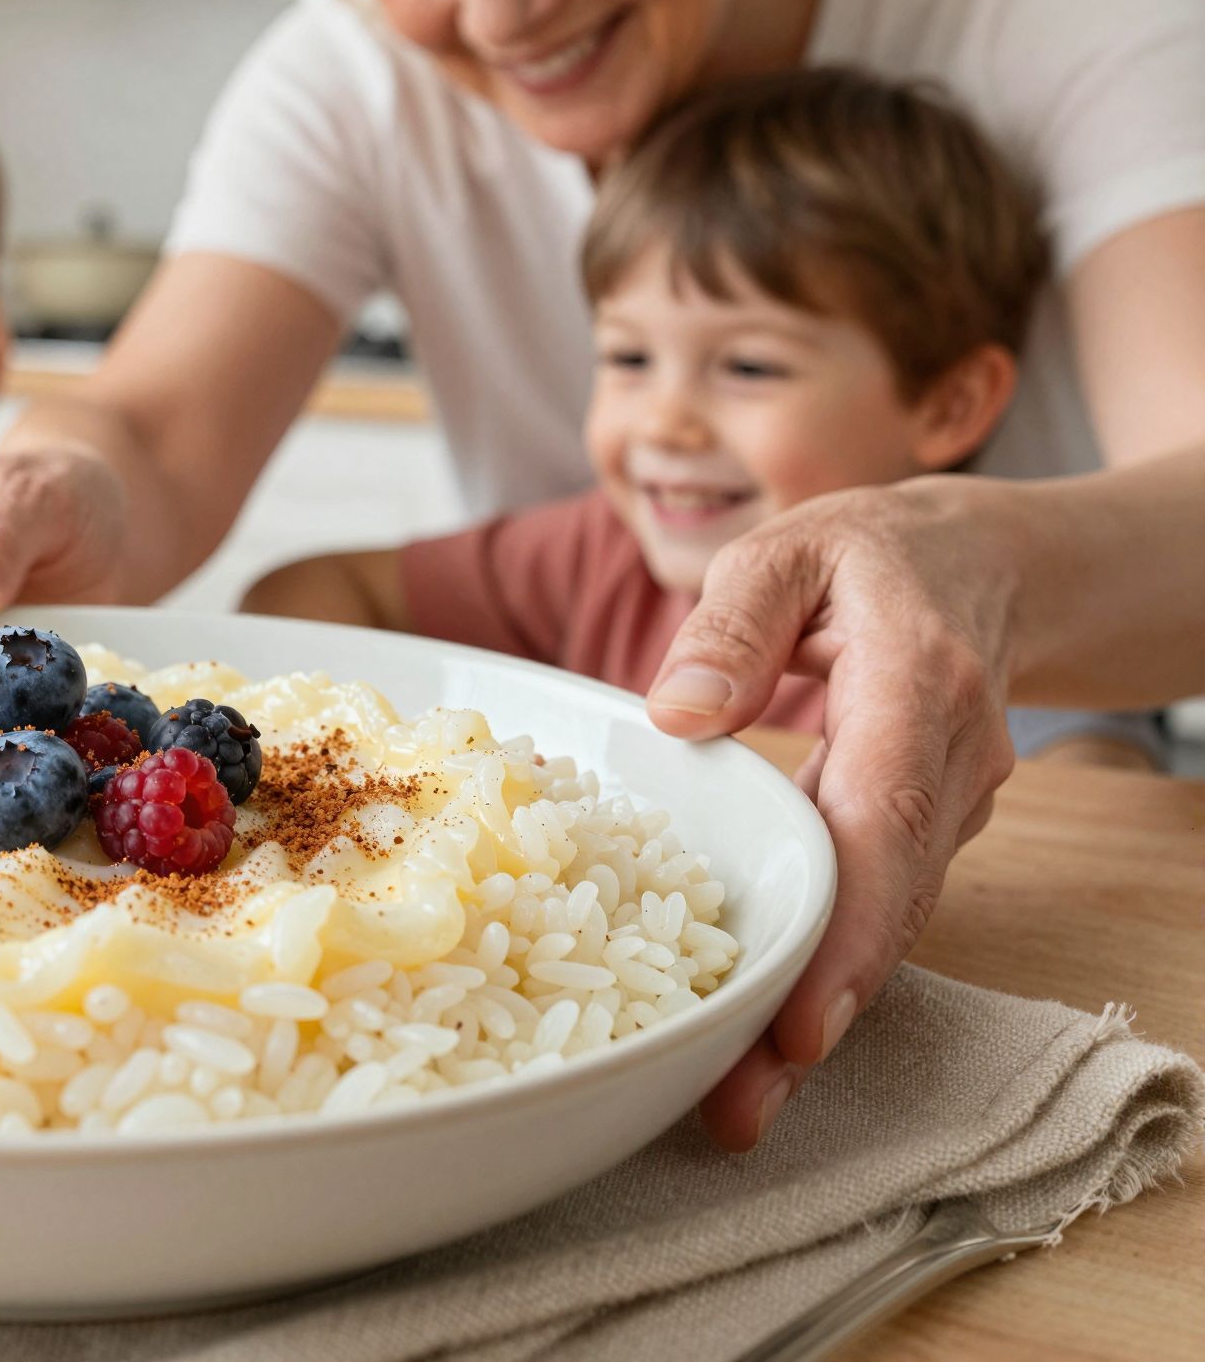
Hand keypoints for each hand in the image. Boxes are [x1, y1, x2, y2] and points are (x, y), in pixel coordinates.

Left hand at [643, 478, 1019, 1150]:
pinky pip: (877, 907)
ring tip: (738, 1100)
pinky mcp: (923, 831)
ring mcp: (950, 806)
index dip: (848, 932)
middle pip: (889, 907)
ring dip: (819, 1012)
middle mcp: (951, 764)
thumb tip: (676, 716)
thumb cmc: (869, 554)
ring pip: (888, 924)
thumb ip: (733, 624)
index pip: (888, 823)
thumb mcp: (788, 552)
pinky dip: (828, 970)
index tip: (801, 1025)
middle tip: (741, 1107)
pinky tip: (764, 1031)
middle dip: (819, 1013)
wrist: (984, 563)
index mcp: (917, 685)